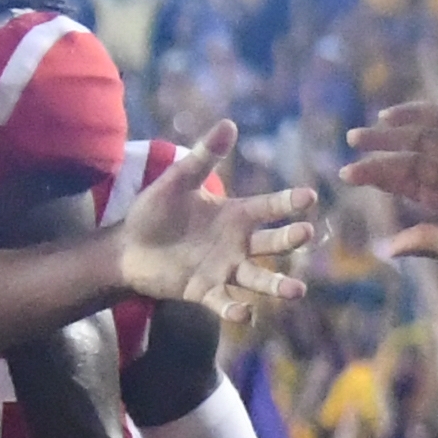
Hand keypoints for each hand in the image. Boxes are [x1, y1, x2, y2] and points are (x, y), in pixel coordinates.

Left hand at [112, 121, 316, 322]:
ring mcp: (224, 269)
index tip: (309, 196)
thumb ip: (204, 156)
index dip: (289, 202)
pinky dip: (235, 309)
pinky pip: (224, 302)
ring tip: (297, 290)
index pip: (269, 208)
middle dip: (291, 240)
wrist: (128, 247)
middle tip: (307, 233)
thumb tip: (229, 123)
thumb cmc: (154, 212)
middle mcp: (237, 244)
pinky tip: (244, 313)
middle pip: (272, 244)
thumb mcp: (179, 180)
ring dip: (277, 285)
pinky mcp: (205, 291)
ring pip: (258, 278)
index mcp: (235, 216)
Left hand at [344, 103, 437, 268]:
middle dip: (380, 150)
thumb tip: (386, 250)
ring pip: (421, 135)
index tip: (349, 174)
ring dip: (390, 131)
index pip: (409, 182)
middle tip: (350, 143)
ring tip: (359, 134)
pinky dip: (415, 113)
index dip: (379, 176)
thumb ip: (422, 242)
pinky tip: (387, 116)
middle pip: (411, 155)